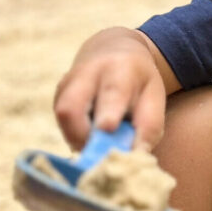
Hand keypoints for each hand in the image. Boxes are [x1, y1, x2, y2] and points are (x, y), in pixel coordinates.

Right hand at [53, 27, 167, 150]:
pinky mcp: (58, 95)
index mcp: (119, 70)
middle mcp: (87, 73)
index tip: (109, 131)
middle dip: (82, 136)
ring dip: (80, 140)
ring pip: (63, 119)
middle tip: (101, 155)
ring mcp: (67, 83)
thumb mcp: (154, 97)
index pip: (110, 93)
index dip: (107, 114)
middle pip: (71, 107)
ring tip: (101, 145)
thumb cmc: (139, 83)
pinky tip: (92, 136)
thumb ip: (148, 127)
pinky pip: (63, 124)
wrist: (114, 52)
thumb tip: (135, 158)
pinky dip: (76, 137)